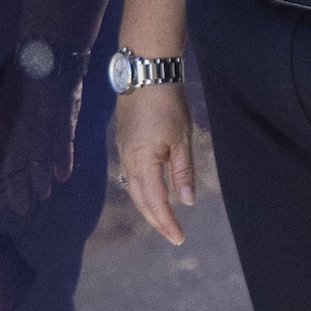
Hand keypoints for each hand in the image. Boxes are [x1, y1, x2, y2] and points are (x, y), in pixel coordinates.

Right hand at [110, 79, 196, 243]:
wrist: (146, 72)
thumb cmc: (167, 104)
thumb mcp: (182, 139)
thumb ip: (183, 173)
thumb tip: (186, 202)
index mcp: (143, 162)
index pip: (155, 202)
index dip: (167, 222)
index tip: (179, 238)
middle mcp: (128, 161)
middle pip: (140, 200)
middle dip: (156, 219)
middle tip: (173, 234)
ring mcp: (123, 151)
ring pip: (134, 188)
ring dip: (148, 206)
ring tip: (164, 219)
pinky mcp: (124, 142)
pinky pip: (131, 175)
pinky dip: (143, 190)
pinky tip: (153, 191)